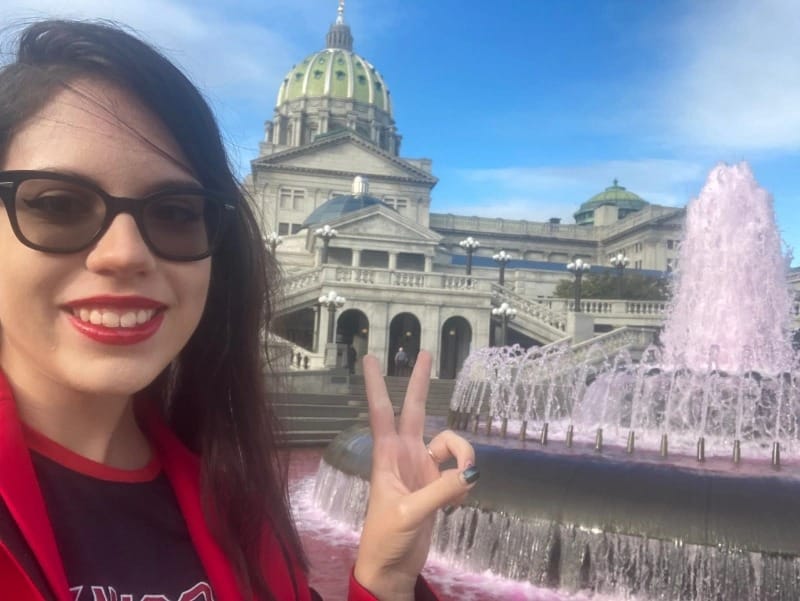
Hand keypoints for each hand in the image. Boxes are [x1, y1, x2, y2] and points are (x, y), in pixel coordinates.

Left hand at [354, 350, 477, 599]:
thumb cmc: (386, 538)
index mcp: (387, 456)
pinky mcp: (436, 485)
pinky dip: (464, 479)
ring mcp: (421, 468)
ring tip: (464, 483)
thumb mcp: (410, 512)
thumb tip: (471, 472)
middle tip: (423, 352)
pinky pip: (458, 468)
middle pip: (413, 409)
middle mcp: (404, 455)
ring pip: (449, 443)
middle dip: (418, 381)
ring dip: (462, 454)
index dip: (375, 384)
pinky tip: (457, 501)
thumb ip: (441, 490)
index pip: (380, 412)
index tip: (368, 357)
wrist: (392, 569)